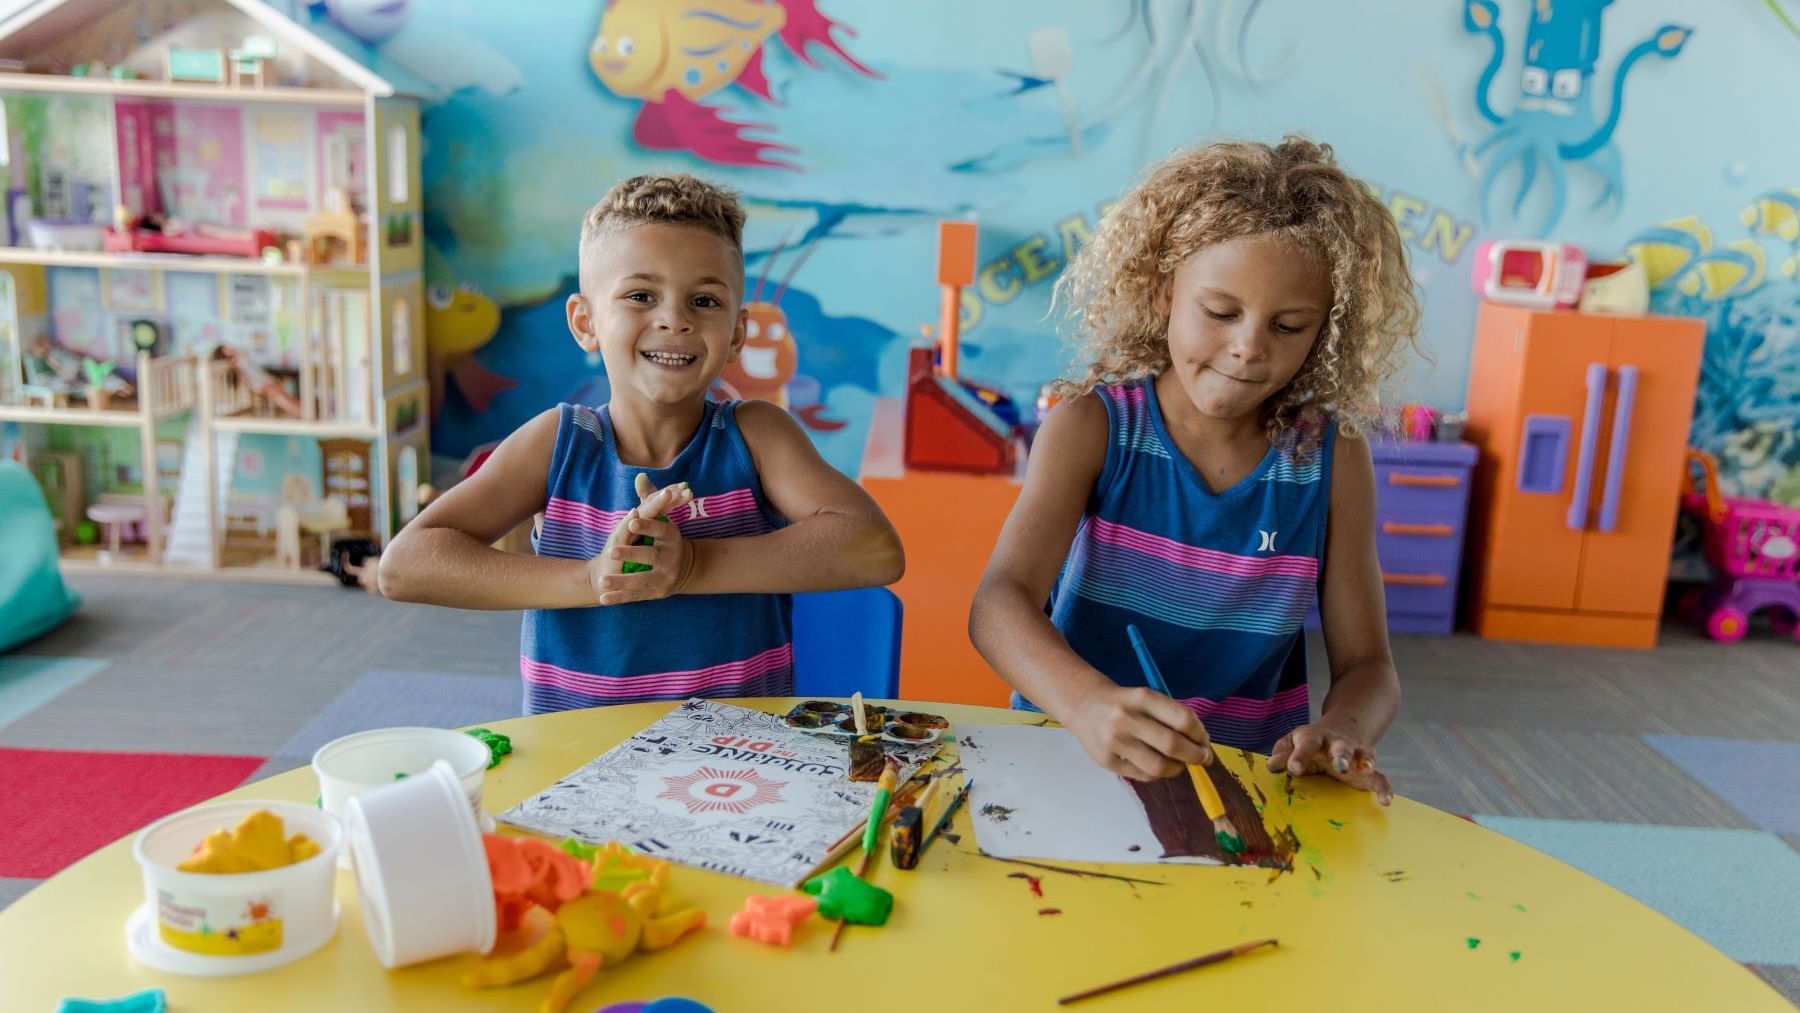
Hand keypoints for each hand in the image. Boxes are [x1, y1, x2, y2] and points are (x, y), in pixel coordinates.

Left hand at [589, 477, 694, 605]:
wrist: (678, 570)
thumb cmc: (662, 540)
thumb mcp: (658, 520)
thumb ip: (649, 500)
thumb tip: (640, 476)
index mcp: (672, 537)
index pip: (661, 530)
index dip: (647, 526)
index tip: (631, 521)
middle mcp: (671, 558)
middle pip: (651, 556)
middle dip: (632, 554)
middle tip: (613, 552)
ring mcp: (663, 577)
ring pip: (641, 580)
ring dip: (622, 582)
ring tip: (604, 581)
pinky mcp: (655, 592)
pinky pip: (635, 596)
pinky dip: (618, 598)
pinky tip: (603, 599)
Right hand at [1065, 682, 1212, 780]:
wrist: (1083, 705)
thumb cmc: (1124, 703)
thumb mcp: (1146, 698)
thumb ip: (1171, 717)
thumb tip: (1201, 746)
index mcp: (1141, 697)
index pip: (1182, 719)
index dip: (1200, 734)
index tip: (1205, 742)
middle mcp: (1126, 718)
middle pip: (1173, 745)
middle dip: (1195, 756)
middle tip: (1202, 759)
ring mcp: (1114, 741)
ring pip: (1159, 766)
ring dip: (1178, 769)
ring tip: (1179, 764)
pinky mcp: (1107, 761)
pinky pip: (1143, 775)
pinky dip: (1157, 774)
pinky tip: (1157, 765)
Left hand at [1266, 718, 1392, 804]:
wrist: (1343, 728)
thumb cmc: (1310, 742)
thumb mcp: (1294, 742)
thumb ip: (1283, 752)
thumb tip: (1271, 765)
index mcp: (1315, 738)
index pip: (1307, 744)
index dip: (1299, 756)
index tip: (1293, 769)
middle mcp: (1337, 744)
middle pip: (1340, 746)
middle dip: (1341, 754)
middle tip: (1339, 765)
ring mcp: (1355, 755)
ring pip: (1363, 755)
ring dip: (1365, 761)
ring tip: (1365, 769)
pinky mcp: (1368, 770)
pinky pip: (1379, 777)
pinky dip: (1383, 788)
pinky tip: (1386, 800)